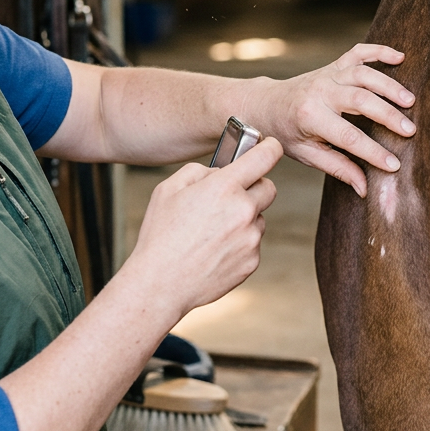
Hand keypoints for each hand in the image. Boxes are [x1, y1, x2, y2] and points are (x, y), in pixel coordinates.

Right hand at [126, 138, 282, 321]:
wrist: (161, 283)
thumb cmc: (160, 236)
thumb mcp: (167, 190)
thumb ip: (198, 171)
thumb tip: (219, 171)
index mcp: (223, 187)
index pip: (265, 157)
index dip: (270, 148)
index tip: (269, 148)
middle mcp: (243, 211)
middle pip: (269, 188)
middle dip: (253, 187)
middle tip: (230, 196)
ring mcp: (251, 238)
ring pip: (258, 218)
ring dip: (244, 219)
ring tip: (211, 232)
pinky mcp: (252, 261)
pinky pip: (252, 243)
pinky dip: (238, 243)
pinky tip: (213, 250)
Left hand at [250, 44, 415, 196]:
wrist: (266, 104)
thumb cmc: (286, 132)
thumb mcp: (307, 154)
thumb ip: (337, 168)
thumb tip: (364, 189)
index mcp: (310, 116)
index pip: (348, 136)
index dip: (373, 152)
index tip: (394, 165)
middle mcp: (319, 92)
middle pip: (361, 100)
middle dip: (388, 116)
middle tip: (410, 131)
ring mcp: (327, 75)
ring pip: (363, 74)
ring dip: (389, 86)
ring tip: (410, 101)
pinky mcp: (333, 65)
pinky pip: (358, 53)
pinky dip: (379, 51)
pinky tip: (400, 58)